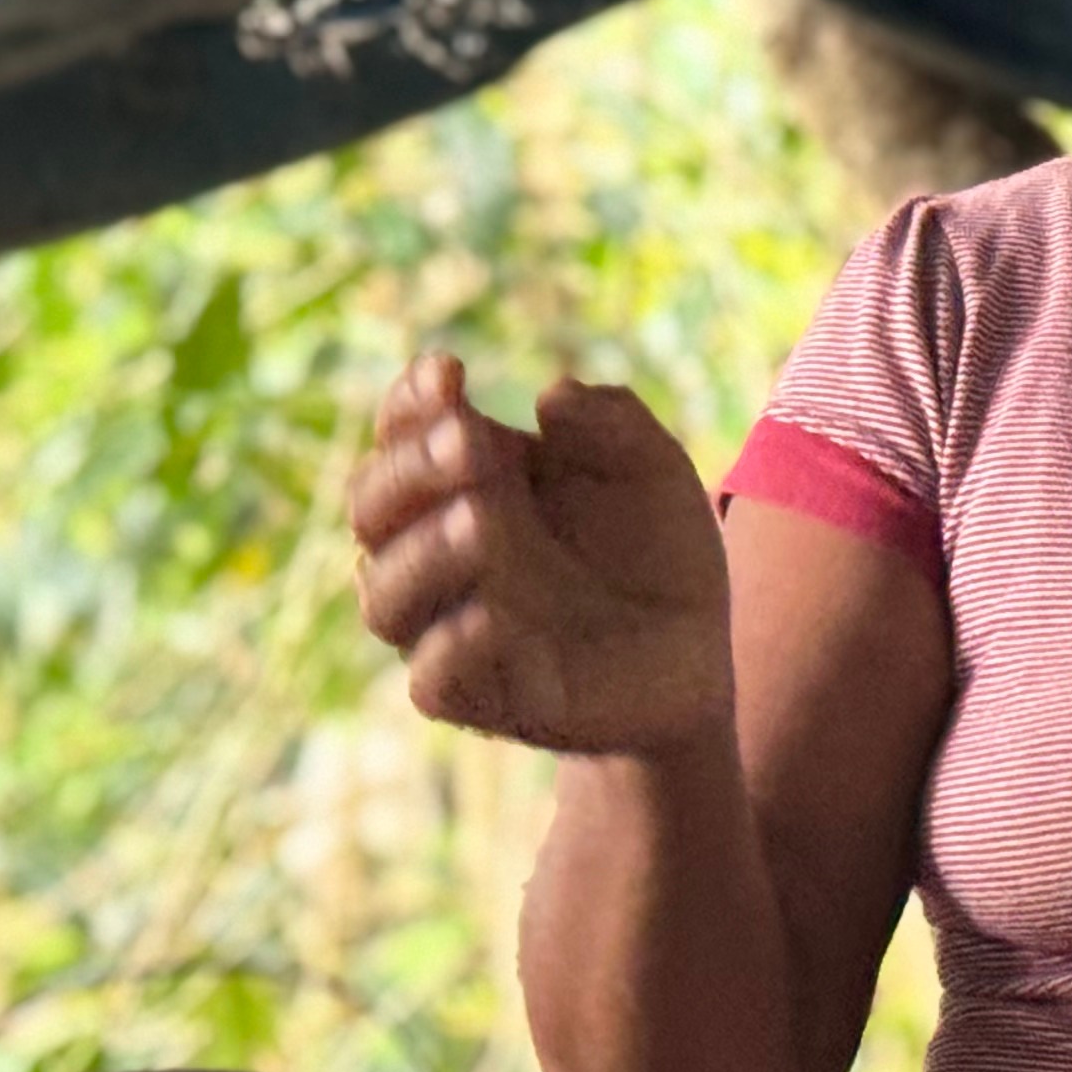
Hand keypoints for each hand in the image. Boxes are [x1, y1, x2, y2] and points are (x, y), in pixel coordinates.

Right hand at [347, 353, 732, 753]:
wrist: (699, 652)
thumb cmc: (658, 548)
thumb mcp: (652, 468)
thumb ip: (612, 422)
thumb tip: (552, 396)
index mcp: (467, 483)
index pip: (401, 437)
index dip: (409, 402)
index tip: (449, 372)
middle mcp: (440, 553)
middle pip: (372, 508)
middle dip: (410, 468)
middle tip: (464, 440)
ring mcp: (454, 626)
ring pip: (384, 596)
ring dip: (423, 552)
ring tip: (478, 517)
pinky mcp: (484, 698)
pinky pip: (433, 682)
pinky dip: (450, 647)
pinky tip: (490, 613)